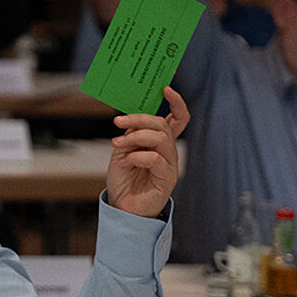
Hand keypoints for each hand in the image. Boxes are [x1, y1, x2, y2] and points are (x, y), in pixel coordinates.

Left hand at [106, 86, 188, 217]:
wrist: (121, 207)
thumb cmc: (124, 180)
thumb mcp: (123, 151)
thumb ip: (131, 135)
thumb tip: (131, 121)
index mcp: (160, 143)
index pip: (177, 119)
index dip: (176, 103)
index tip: (166, 89)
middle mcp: (168, 152)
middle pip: (164, 126)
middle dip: (140, 119)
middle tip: (119, 121)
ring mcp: (169, 165)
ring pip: (161, 139)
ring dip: (137, 137)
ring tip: (118, 144)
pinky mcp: (166, 180)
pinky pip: (156, 159)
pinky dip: (139, 156)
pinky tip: (128, 160)